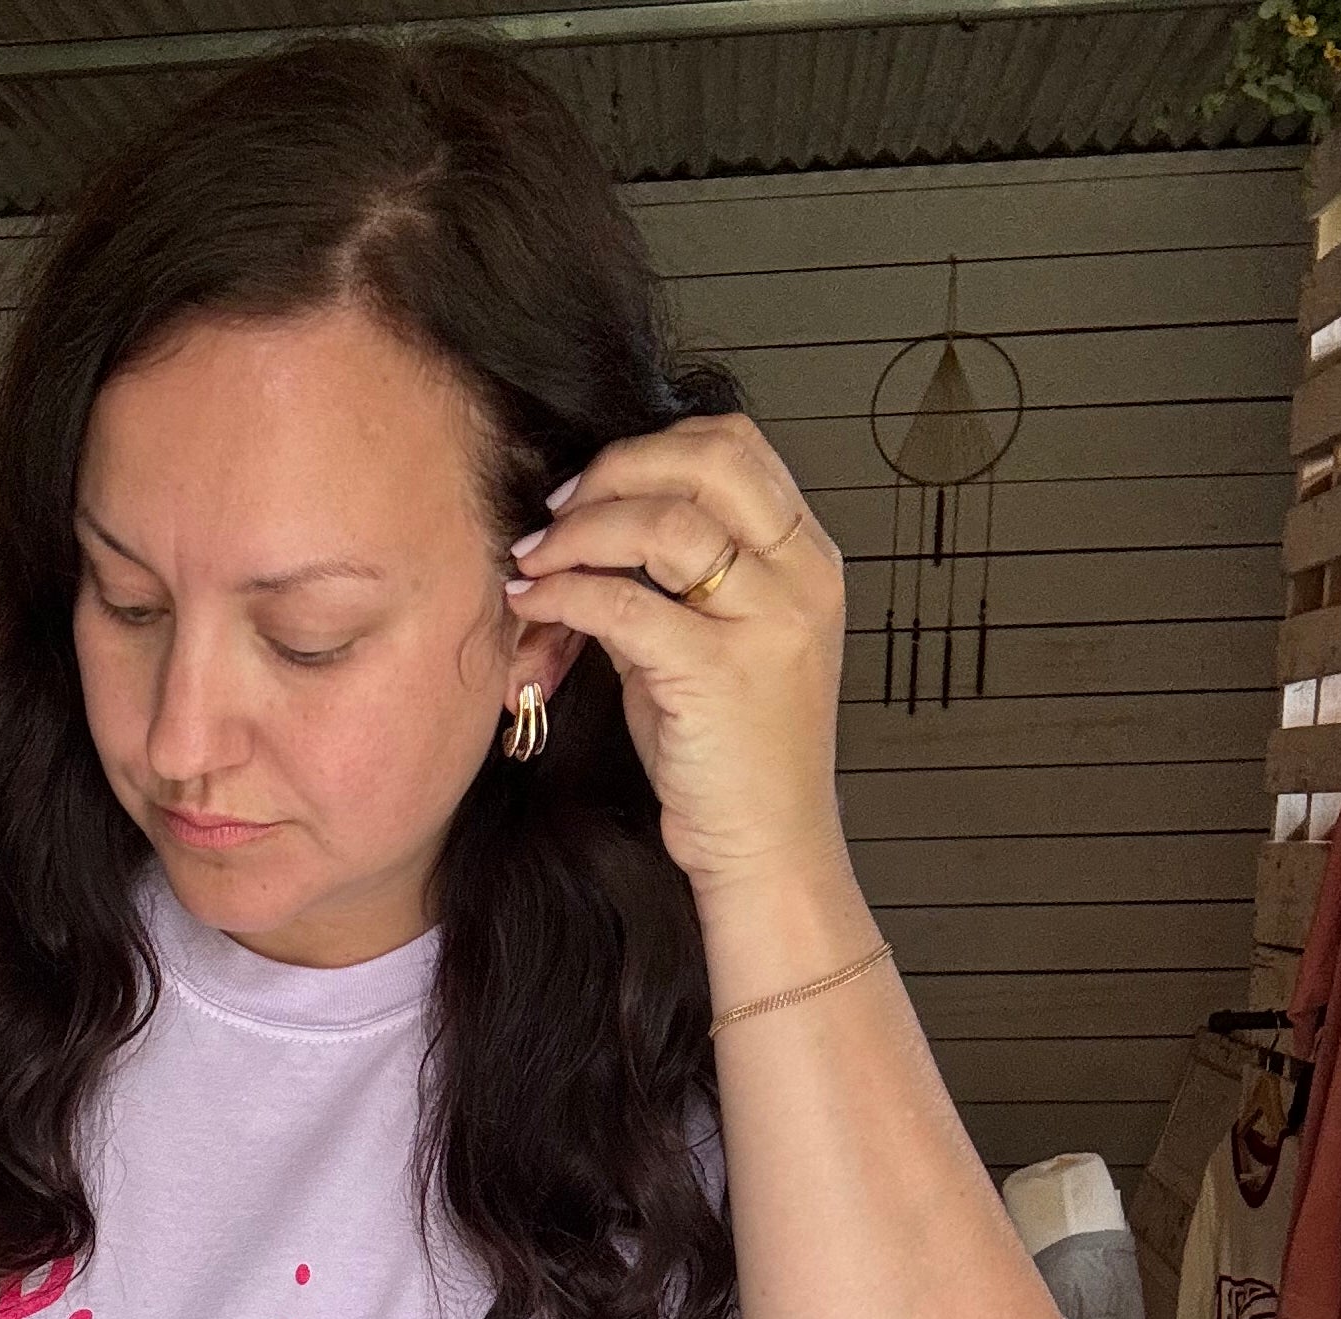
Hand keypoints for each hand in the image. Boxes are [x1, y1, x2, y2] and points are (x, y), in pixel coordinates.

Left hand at [504, 414, 849, 900]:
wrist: (765, 848)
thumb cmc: (733, 759)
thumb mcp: (716, 648)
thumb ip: (676, 584)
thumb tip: (596, 533)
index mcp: (809, 562)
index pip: (739, 448)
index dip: (655, 447)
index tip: (595, 483)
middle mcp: (801, 580)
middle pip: (708, 461)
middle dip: (616, 471)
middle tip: (558, 507)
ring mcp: (767, 624)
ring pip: (661, 524)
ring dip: (579, 531)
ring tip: (534, 556)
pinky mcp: (718, 674)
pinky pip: (622, 603)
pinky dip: (563, 593)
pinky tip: (531, 603)